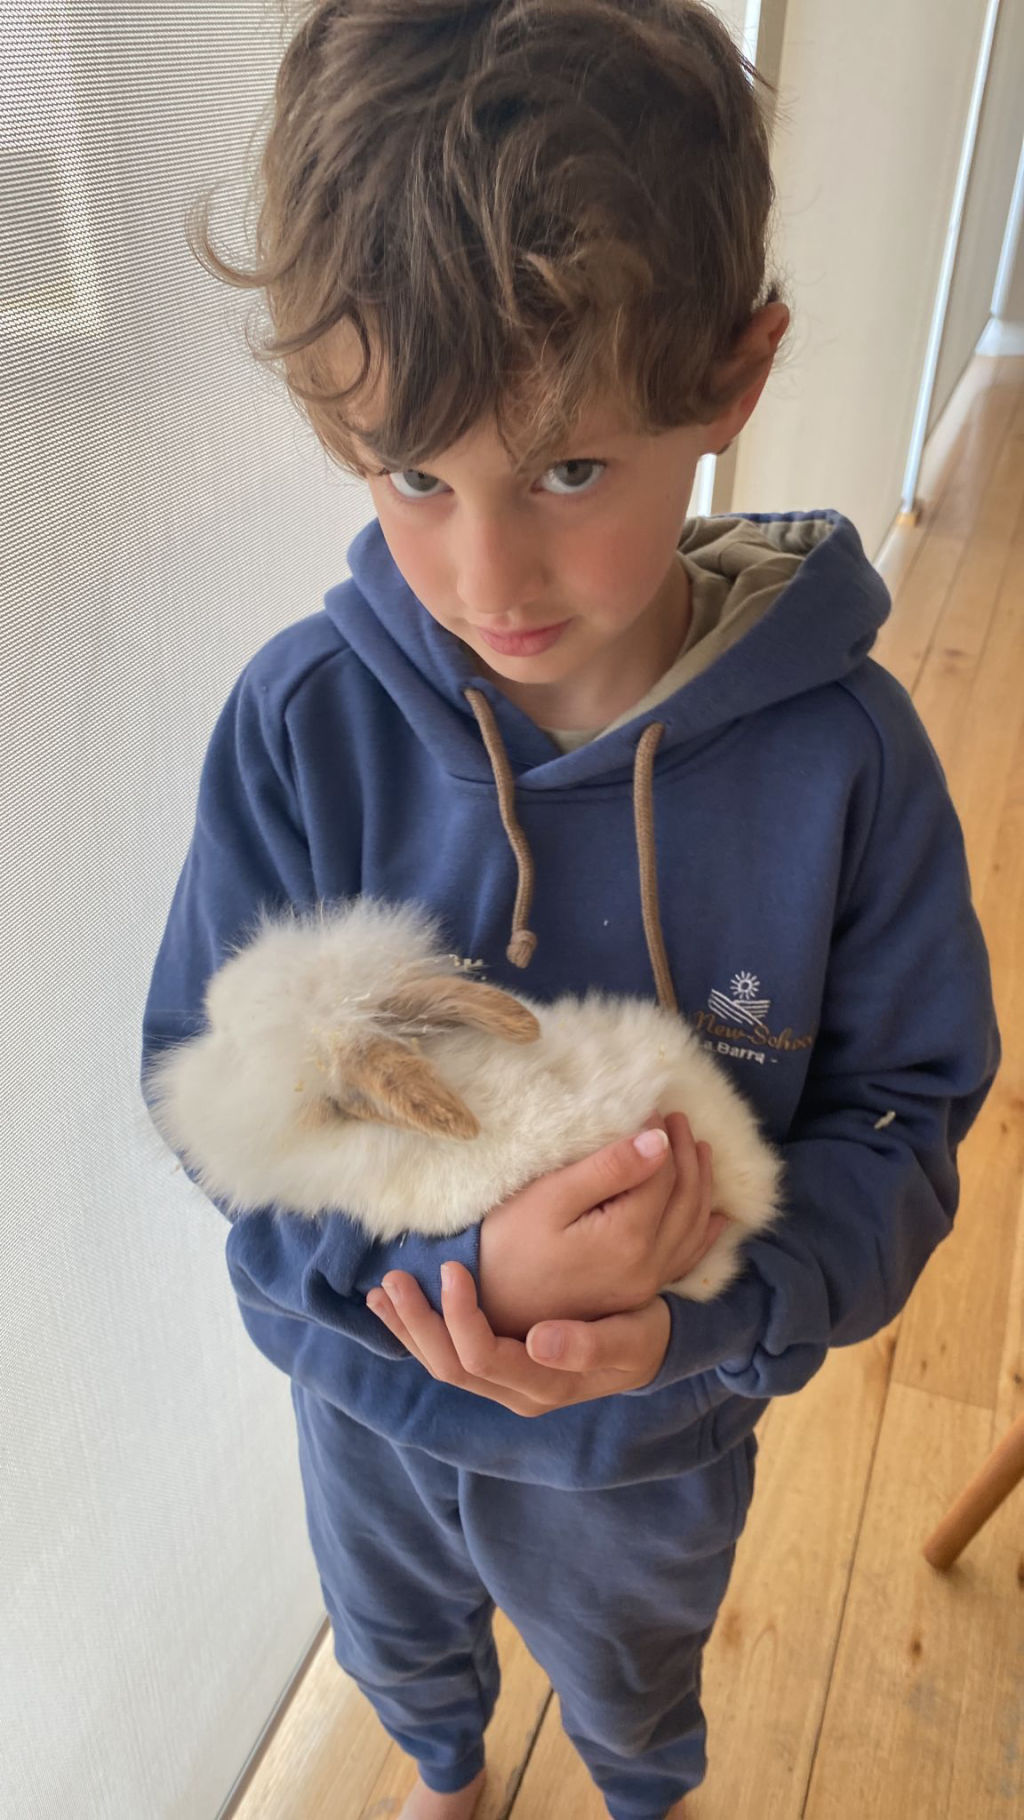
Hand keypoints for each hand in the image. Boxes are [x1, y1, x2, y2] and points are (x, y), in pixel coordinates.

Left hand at [366, 1263, 672, 1415]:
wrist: (651, 1346)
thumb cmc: (643, 1333)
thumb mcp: (632, 1338)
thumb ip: (590, 1344)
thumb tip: (538, 1341)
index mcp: (543, 1384)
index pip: (481, 1357)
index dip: (458, 1316)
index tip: (453, 1268)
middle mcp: (514, 1392)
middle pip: (449, 1366)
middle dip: (418, 1323)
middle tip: (395, 1276)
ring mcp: (502, 1383)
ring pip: (440, 1364)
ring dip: (408, 1328)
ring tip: (382, 1290)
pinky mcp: (494, 1366)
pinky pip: (445, 1355)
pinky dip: (416, 1331)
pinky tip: (393, 1305)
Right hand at [478, 1109, 727, 1337]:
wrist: (490, 1310)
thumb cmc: (508, 1245)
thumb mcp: (549, 1198)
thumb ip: (607, 1169)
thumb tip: (658, 1140)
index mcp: (628, 1236)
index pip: (662, 1172)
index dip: (660, 1134)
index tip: (649, 1106)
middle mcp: (648, 1264)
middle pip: (686, 1197)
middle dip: (686, 1152)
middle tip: (677, 1117)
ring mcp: (647, 1284)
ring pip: (694, 1225)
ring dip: (702, 1183)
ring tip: (699, 1148)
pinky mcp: (639, 1295)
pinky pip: (687, 1258)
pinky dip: (706, 1231)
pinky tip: (717, 1217)